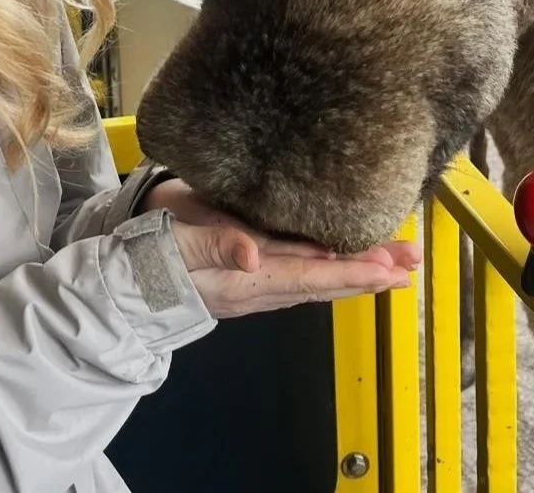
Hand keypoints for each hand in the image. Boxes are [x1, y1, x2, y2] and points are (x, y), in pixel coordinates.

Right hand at [144, 178, 419, 318]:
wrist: (121, 281)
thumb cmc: (146, 258)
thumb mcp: (175, 247)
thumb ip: (214, 247)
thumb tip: (251, 253)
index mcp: (245, 281)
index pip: (309, 278)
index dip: (350, 273)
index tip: (388, 268)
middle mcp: (258, 287)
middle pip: (324, 283)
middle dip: (370, 273)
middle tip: (412, 262)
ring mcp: (255, 283)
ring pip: (318, 278)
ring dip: (358, 270)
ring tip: (395, 261)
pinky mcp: (248, 272)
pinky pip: (301, 273)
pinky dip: (331, 266)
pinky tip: (346, 260)